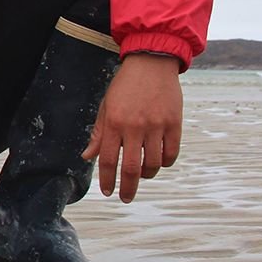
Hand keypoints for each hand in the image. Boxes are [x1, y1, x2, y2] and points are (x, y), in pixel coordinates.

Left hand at [81, 52, 182, 202]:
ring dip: (146, 175)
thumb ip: (99, 134)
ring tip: (141, 175)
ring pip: (153, 164)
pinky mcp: (174, 124)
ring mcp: (156, 126)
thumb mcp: (106, 106)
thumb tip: (87, 156)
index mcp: (114, 122)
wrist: (151, 63)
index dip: (107, 179)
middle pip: (132, 168)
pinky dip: (164, 163)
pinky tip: (158, 162)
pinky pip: (171, 154)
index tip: (108, 192)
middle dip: (127, 188)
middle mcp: (134, 126)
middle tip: (126, 198)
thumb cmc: (125, 86)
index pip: (109, 159)